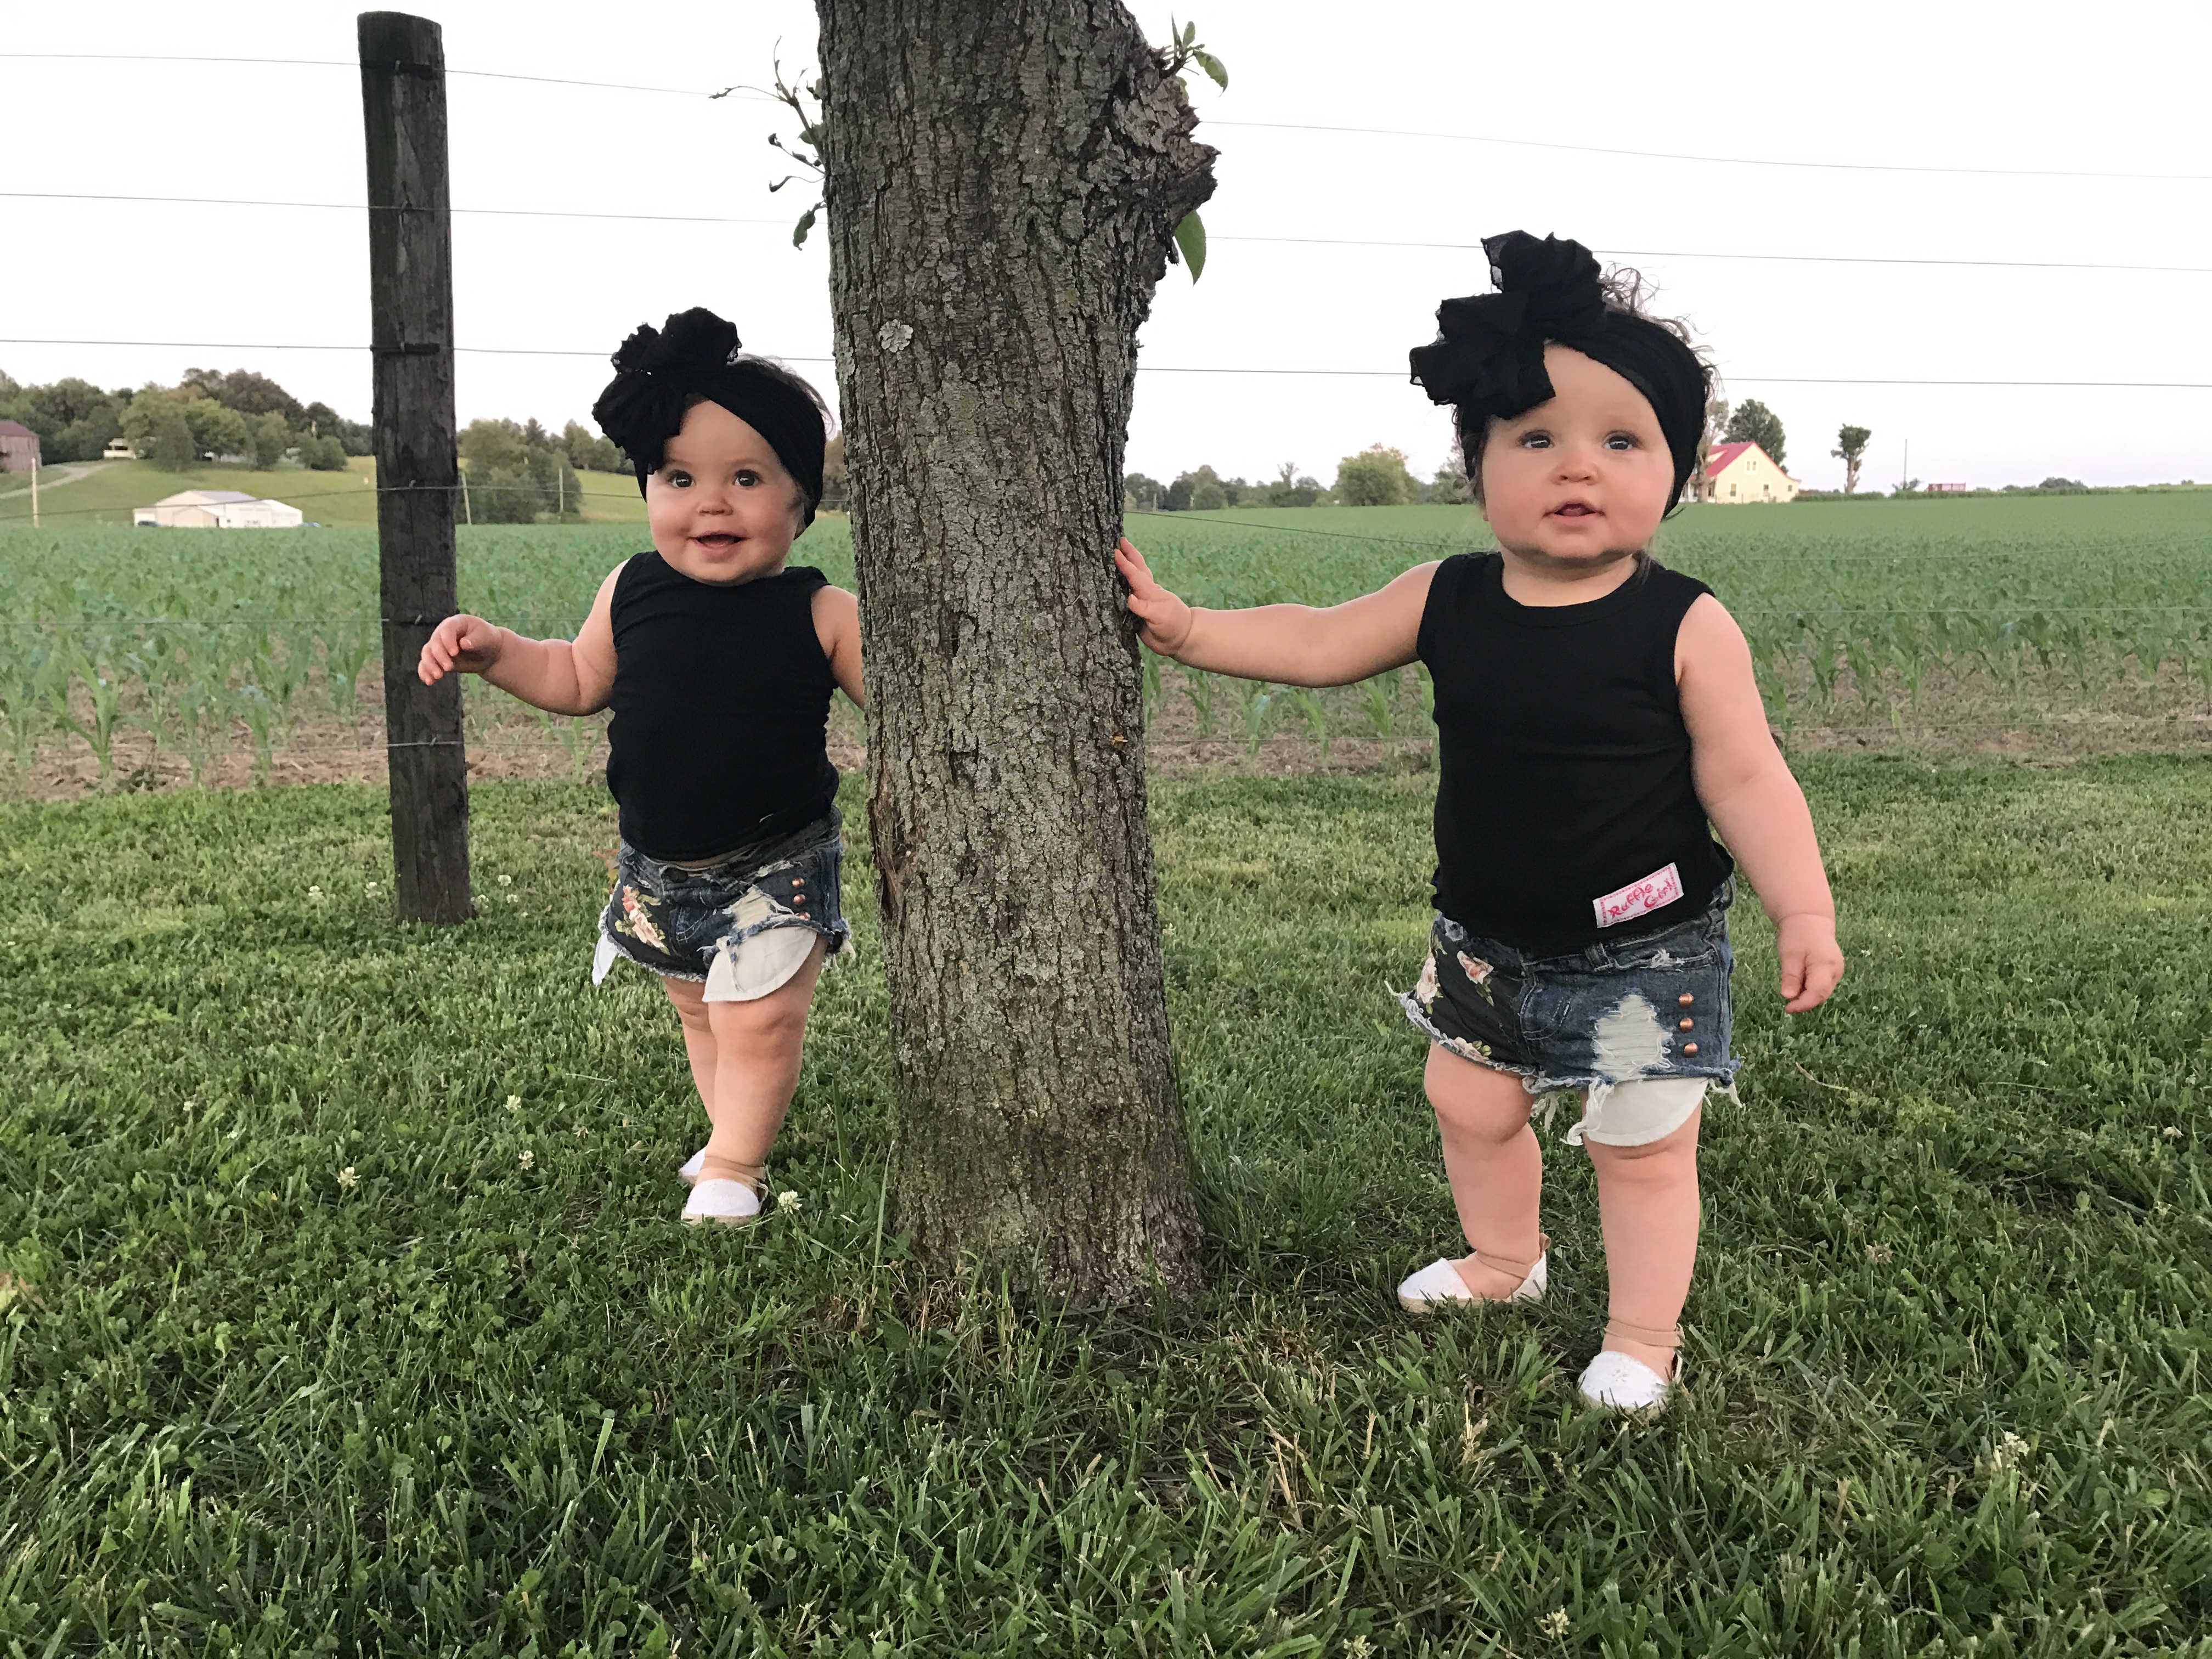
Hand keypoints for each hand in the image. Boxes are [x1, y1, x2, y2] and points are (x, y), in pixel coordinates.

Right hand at [418, 613, 504, 684]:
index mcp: (456, 623)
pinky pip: (426, 664)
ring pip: (427, 653)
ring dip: (430, 665)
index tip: (455, 653)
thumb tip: (464, 644)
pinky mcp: (437, 659)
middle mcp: (443, 633)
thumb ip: (475, 640)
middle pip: (435, 643)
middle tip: (449, 668)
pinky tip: (428, 681)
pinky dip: (425, 672)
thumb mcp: (485, 638)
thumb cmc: (487, 640)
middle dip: (440, 656)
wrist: (488, 652)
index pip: (446, 629)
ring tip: (438, 676)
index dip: (448, 641)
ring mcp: (439, 646)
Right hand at [1113, 537, 1194, 655]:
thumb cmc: (1173, 624)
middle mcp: (1144, 592)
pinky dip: (1120, 586)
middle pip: (1136, 568)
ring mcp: (1140, 600)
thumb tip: (1130, 598)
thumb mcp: (1160, 615)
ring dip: (1125, 566)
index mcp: (1150, 590)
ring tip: (1116, 554)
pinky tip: (1112, 582)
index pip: (1135, 574)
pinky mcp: (1135, 611)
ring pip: (1130, 579)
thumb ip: (1144, 608)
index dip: (1125, 563)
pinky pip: (1125, 597)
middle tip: (1119, 540)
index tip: (1115, 551)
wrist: (1179, 639)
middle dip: (1128, 554)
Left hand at [1776, 912, 1844, 1012]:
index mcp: (1826, 965)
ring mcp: (1836, 972)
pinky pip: (1821, 985)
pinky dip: (1809, 989)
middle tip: (1787, 1003)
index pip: (1818, 992)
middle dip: (1804, 1001)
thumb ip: (1790, 976)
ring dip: (1806, 996)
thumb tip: (1789, 997)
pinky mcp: (1832, 972)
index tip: (1788, 1008)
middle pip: (1821, 994)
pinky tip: (1798, 983)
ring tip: (1791, 988)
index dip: (1803, 1004)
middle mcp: (1836, 971)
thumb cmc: (1798, 935)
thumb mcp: (1789, 954)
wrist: (1810, 920)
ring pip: (1821, 991)